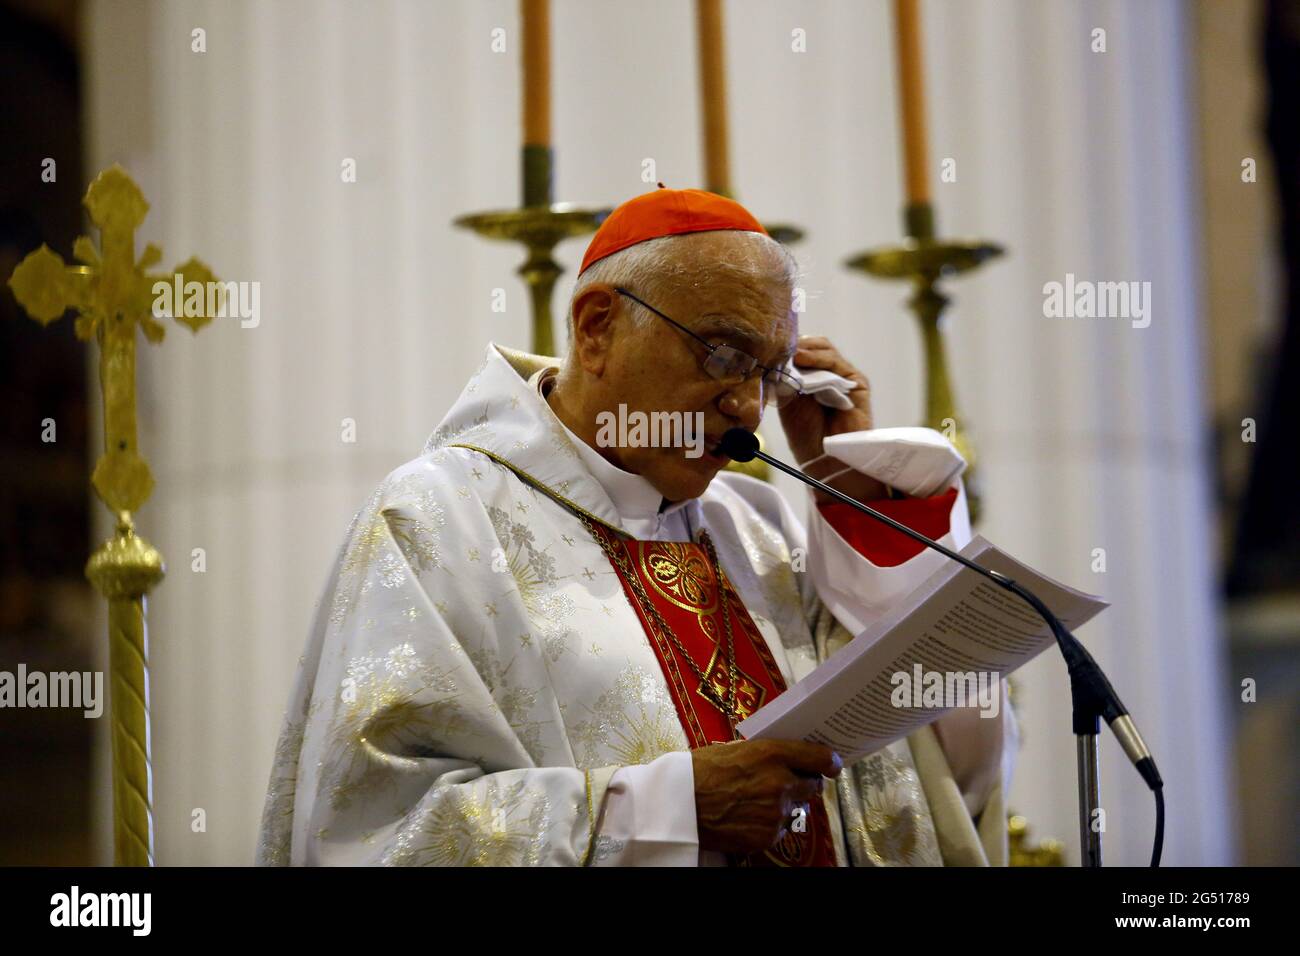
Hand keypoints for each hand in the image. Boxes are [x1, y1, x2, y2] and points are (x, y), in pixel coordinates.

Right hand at [691, 739, 841, 853]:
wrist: (680, 804)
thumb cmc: (702, 770)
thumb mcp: (738, 749)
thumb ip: (768, 754)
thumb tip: (790, 758)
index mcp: (772, 754)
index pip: (821, 758)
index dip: (829, 761)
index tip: (831, 764)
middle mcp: (781, 783)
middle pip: (814, 785)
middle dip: (805, 783)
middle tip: (789, 782)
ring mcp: (776, 812)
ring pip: (797, 808)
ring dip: (786, 804)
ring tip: (759, 800)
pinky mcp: (769, 835)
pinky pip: (781, 828)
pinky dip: (772, 823)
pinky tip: (751, 816)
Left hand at [778, 335, 886, 501]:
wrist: (826, 458)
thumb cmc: (806, 435)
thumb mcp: (788, 401)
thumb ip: (784, 379)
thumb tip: (774, 357)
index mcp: (810, 377)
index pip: (800, 350)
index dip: (787, 346)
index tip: (768, 346)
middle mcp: (828, 374)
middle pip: (813, 345)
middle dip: (796, 343)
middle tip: (779, 347)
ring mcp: (843, 377)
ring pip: (825, 350)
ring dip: (806, 349)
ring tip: (791, 354)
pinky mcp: (856, 383)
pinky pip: (838, 364)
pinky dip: (819, 358)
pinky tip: (803, 359)